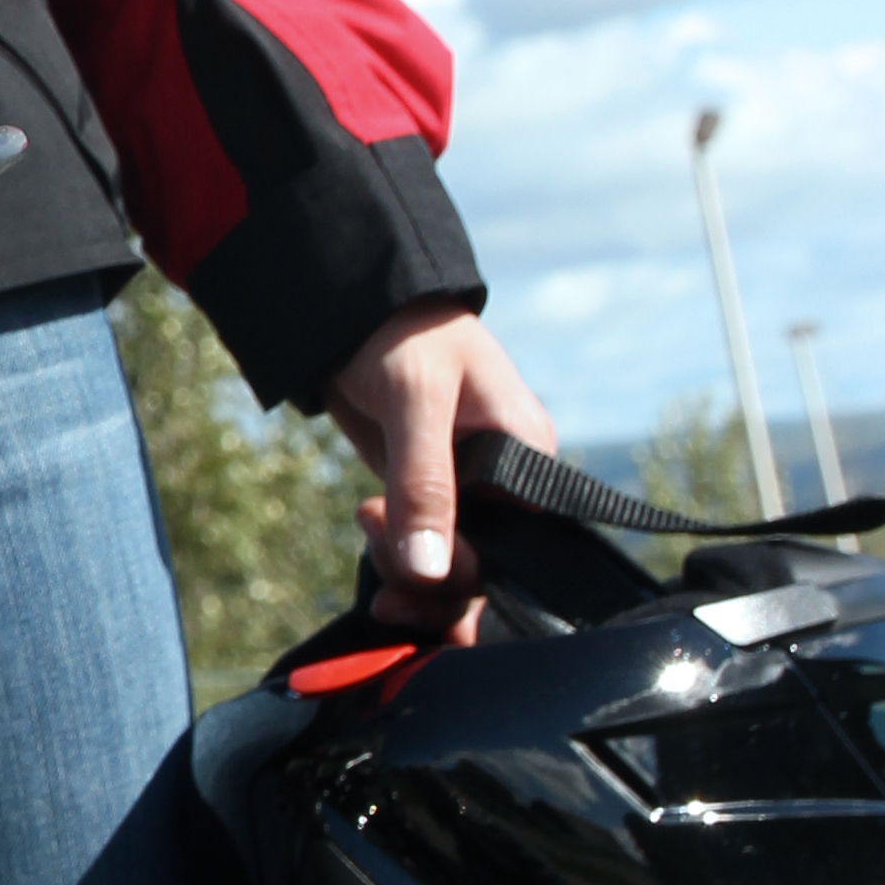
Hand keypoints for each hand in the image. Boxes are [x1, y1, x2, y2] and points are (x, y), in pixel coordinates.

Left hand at [325, 303, 559, 631]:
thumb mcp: (416, 399)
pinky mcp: (431, 499)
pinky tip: (371, 530)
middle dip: (426, 572)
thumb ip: (425, 483)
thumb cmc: (403, 333)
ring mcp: (469, 496)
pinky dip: (396, 559)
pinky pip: (423, 554)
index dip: (467, 570)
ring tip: (366, 518)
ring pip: (448, 570)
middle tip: (372, 524)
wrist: (356, 311)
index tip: (416, 560)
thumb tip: (430, 568)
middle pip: (483, 571)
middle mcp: (508, 486)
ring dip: (403, 568)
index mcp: (529, 459)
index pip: (518, 551)